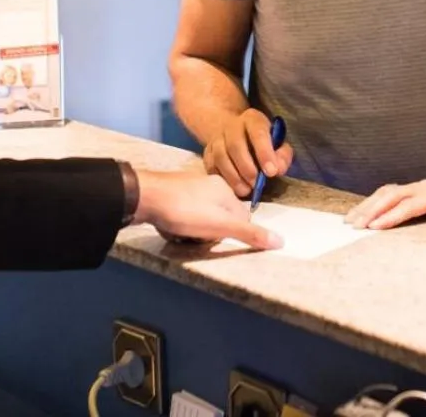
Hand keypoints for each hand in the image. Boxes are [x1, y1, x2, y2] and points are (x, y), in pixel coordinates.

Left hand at [132, 170, 282, 249]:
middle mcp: (210, 185)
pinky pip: (186, 213)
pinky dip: (181, 224)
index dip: (229, 233)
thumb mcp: (219, 226)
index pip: (241, 217)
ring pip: (203, 217)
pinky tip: (171, 227)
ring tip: (181, 233)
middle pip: (221, 218)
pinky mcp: (174, 192)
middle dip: (209, 233)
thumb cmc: (184, 211)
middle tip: (195, 237)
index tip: (214, 238)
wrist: (144, 196)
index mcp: (225, 190)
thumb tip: (280, 241)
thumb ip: (248, 234)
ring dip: (193, 231)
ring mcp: (191, 187)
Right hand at [202, 109, 293, 196]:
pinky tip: (231, 187)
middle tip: (255, 184)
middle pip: (235, 145)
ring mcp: (217, 138)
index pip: (258, 133)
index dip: (264, 153)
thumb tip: (278, 169)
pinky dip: (221, 179)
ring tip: (245, 190)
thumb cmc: (261, 142)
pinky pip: (210, 166)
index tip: (271, 172)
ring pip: (220, 156)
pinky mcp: (207, 152)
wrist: (235, 132)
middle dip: (246, 168)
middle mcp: (232, 126)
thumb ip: (282, 155)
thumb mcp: (277, 142)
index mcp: (252, 119)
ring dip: (233, 177)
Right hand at [344, 180, 425, 230]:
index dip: (392, 215)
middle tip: (356, 227)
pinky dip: (368, 204)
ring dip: (366, 206)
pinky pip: (383, 194)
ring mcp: (412, 187)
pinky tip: (354, 215)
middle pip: (393, 196)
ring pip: (384, 193)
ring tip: (350, 222)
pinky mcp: (405, 190)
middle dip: (373, 211)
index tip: (374, 228)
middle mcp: (423, 187)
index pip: (410, 205)